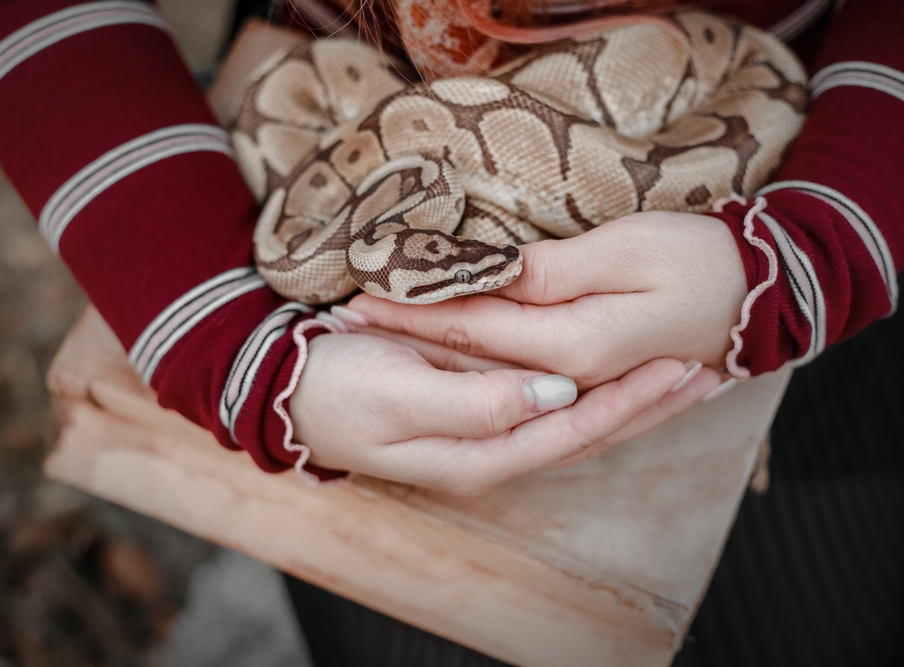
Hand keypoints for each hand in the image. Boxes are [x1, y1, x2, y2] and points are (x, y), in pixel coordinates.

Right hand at [288, 331, 718, 494]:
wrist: (290, 389)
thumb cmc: (338, 388)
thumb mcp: (399, 393)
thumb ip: (478, 400)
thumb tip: (553, 396)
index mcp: (480, 453)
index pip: (576, 430)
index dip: (630, 401)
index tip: (681, 367)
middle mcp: (494, 449)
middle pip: (590, 431)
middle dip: (649, 403)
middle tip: (709, 368)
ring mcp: (486, 430)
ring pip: (577, 416)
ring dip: (631, 395)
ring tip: (684, 370)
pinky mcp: (478, 405)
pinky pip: (551, 399)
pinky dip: (595, 383)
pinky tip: (618, 368)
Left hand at [341, 211, 747, 388]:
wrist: (768, 292)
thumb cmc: (703, 262)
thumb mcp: (629, 254)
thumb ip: (554, 278)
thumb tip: (496, 295)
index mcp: (574, 349)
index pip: (470, 332)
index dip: (412, 314)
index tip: (358, 301)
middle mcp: (568, 379)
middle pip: (470, 362)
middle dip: (408, 343)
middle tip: (348, 326)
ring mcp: (577, 384)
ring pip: (488, 377)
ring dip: (432, 358)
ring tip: (375, 344)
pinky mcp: (586, 377)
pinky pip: (520, 381)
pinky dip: (476, 369)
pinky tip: (443, 362)